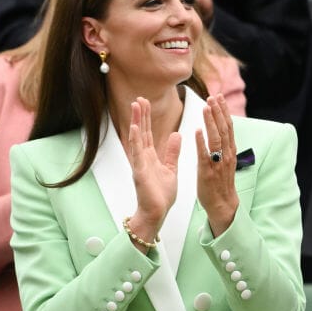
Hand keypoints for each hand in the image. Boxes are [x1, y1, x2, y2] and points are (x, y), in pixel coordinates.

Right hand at [127, 97, 179, 241]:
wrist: (157, 212)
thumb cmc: (161, 194)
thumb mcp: (171, 169)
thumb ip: (172, 152)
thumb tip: (176, 135)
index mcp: (150, 157)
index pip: (149, 133)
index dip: (147, 118)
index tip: (146, 102)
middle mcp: (143, 158)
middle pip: (142, 132)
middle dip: (140, 115)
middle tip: (139, 98)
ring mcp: (140, 164)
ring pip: (137, 139)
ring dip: (136, 122)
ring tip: (135, 106)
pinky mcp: (139, 173)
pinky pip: (137, 155)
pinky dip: (135, 141)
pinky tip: (134, 129)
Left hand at [195, 94, 238, 234]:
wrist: (222, 204)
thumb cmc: (220, 182)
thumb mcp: (224, 160)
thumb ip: (222, 145)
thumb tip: (220, 129)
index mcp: (229, 151)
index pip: (228, 127)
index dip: (223, 111)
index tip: (218, 97)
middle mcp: (226, 155)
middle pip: (223, 129)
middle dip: (218, 112)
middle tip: (213, 97)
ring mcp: (218, 163)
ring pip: (216, 139)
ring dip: (211, 122)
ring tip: (206, 107)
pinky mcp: (207, 172)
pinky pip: (204, 155)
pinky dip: (201, 143)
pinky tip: (197, 131)